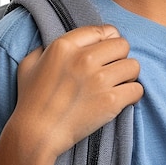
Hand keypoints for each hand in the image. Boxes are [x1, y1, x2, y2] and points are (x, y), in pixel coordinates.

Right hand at [9, 24, 142, 160]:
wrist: (36, 134)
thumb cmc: (30, 101)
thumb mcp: (29, 64)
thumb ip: (43, 48)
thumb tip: (55, 44)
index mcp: (64, 45)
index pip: (103, 30)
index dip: (109, 39)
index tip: (107, 50)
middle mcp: (83, 58)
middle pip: (122, 44)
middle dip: (120, 56)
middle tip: (113, 69)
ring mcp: (98, 79)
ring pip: (133, 65)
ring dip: (128, 75)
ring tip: (119, 84)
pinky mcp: (110, 101)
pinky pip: (137, 89)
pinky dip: (132, 94)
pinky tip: (122, 99)